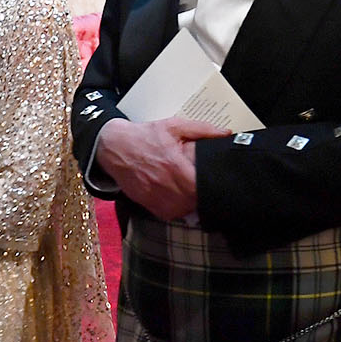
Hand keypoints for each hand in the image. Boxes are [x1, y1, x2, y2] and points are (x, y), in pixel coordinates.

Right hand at [95, 115, 228, 220]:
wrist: (115, 147)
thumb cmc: (145, 136)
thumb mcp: (174, 126)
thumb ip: (202, 129)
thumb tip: (225, 133)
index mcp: (174, 166)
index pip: (198, 187)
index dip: (209, 188)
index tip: (214, 183)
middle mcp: (164, 185)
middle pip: (193, 202)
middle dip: (201, 197)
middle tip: (204, 187)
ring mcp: (154, 197)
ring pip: (182, 211)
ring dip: (190, 205)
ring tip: (192, 193)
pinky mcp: (147, 203)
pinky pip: (168, 214)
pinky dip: (177, 210)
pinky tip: (179, 198)